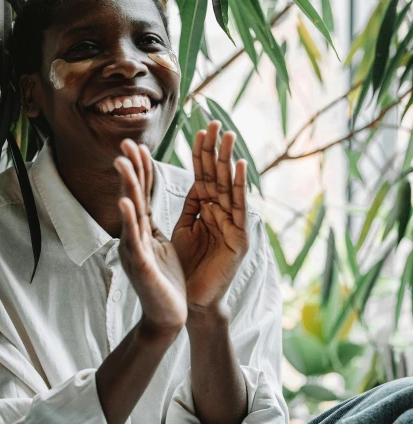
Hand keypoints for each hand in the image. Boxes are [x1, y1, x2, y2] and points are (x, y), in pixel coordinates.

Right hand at [114, 139, 187, 333]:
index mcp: (143, 230)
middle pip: (133, 197)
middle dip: (130, 169)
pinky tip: (125, 202)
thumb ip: (153, 224)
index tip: (139, 145)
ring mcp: (135, 250)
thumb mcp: (161, 245)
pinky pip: (134, 239)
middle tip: (125, 142)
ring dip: (127, 186)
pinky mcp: (140, 265)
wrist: (167, 316)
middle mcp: (134, 236)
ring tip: (122, 162)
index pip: (142, 194)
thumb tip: (146, 203)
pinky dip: (129, 220)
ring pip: (131, 213)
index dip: (141, 169)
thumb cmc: (165, 281)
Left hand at [171, 121, 249, 313]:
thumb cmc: (188, 268)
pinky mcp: (239, 240)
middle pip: (218, 176)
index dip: (201, 154)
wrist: (192, 302)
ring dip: (228, 160)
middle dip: (216, 149)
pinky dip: (239, 187)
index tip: (199, 128)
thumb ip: (191, 207)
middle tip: (215, 121)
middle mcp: (222, 214)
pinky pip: (239, 209)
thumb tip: (193, 181)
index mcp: (207, 211)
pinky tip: (238, 166)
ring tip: (229, 136)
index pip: (203, 176)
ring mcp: (233, 226)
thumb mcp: (185, 231)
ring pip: (229, 187)